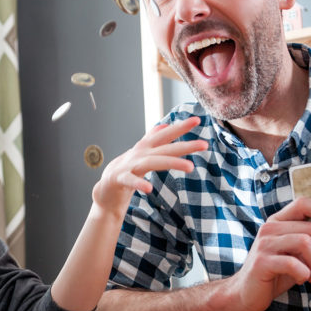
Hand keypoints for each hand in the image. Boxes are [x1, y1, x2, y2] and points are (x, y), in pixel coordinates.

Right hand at [92, 117, 207, 214]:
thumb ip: (152, 139)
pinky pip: (131, 181)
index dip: (180, 127)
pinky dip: (139, 183)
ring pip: (152, 162)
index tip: (197, 120)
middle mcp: (139, 154)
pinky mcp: (120, 179)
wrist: (106, 190)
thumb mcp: (140, 154)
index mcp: (145, 148)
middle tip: (204, 144)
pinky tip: (149, 188)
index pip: (165, 135)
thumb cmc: (126, 171)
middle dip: (185, 145)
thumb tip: (165, 125)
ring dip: (171, 163)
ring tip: (190, 167)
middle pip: (164, 148)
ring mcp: (129, 166)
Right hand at [230, 198, 310, 310]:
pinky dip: (304, 273)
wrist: (246, 293)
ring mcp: (264, 244)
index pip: (303, 204)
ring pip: (305, 242)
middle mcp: (270, 228)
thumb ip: (309, 242)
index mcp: (278, 221)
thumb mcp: (294, 253)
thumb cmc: (275, 273)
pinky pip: (293, 263)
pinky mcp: (262, 262)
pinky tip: (302, 279)